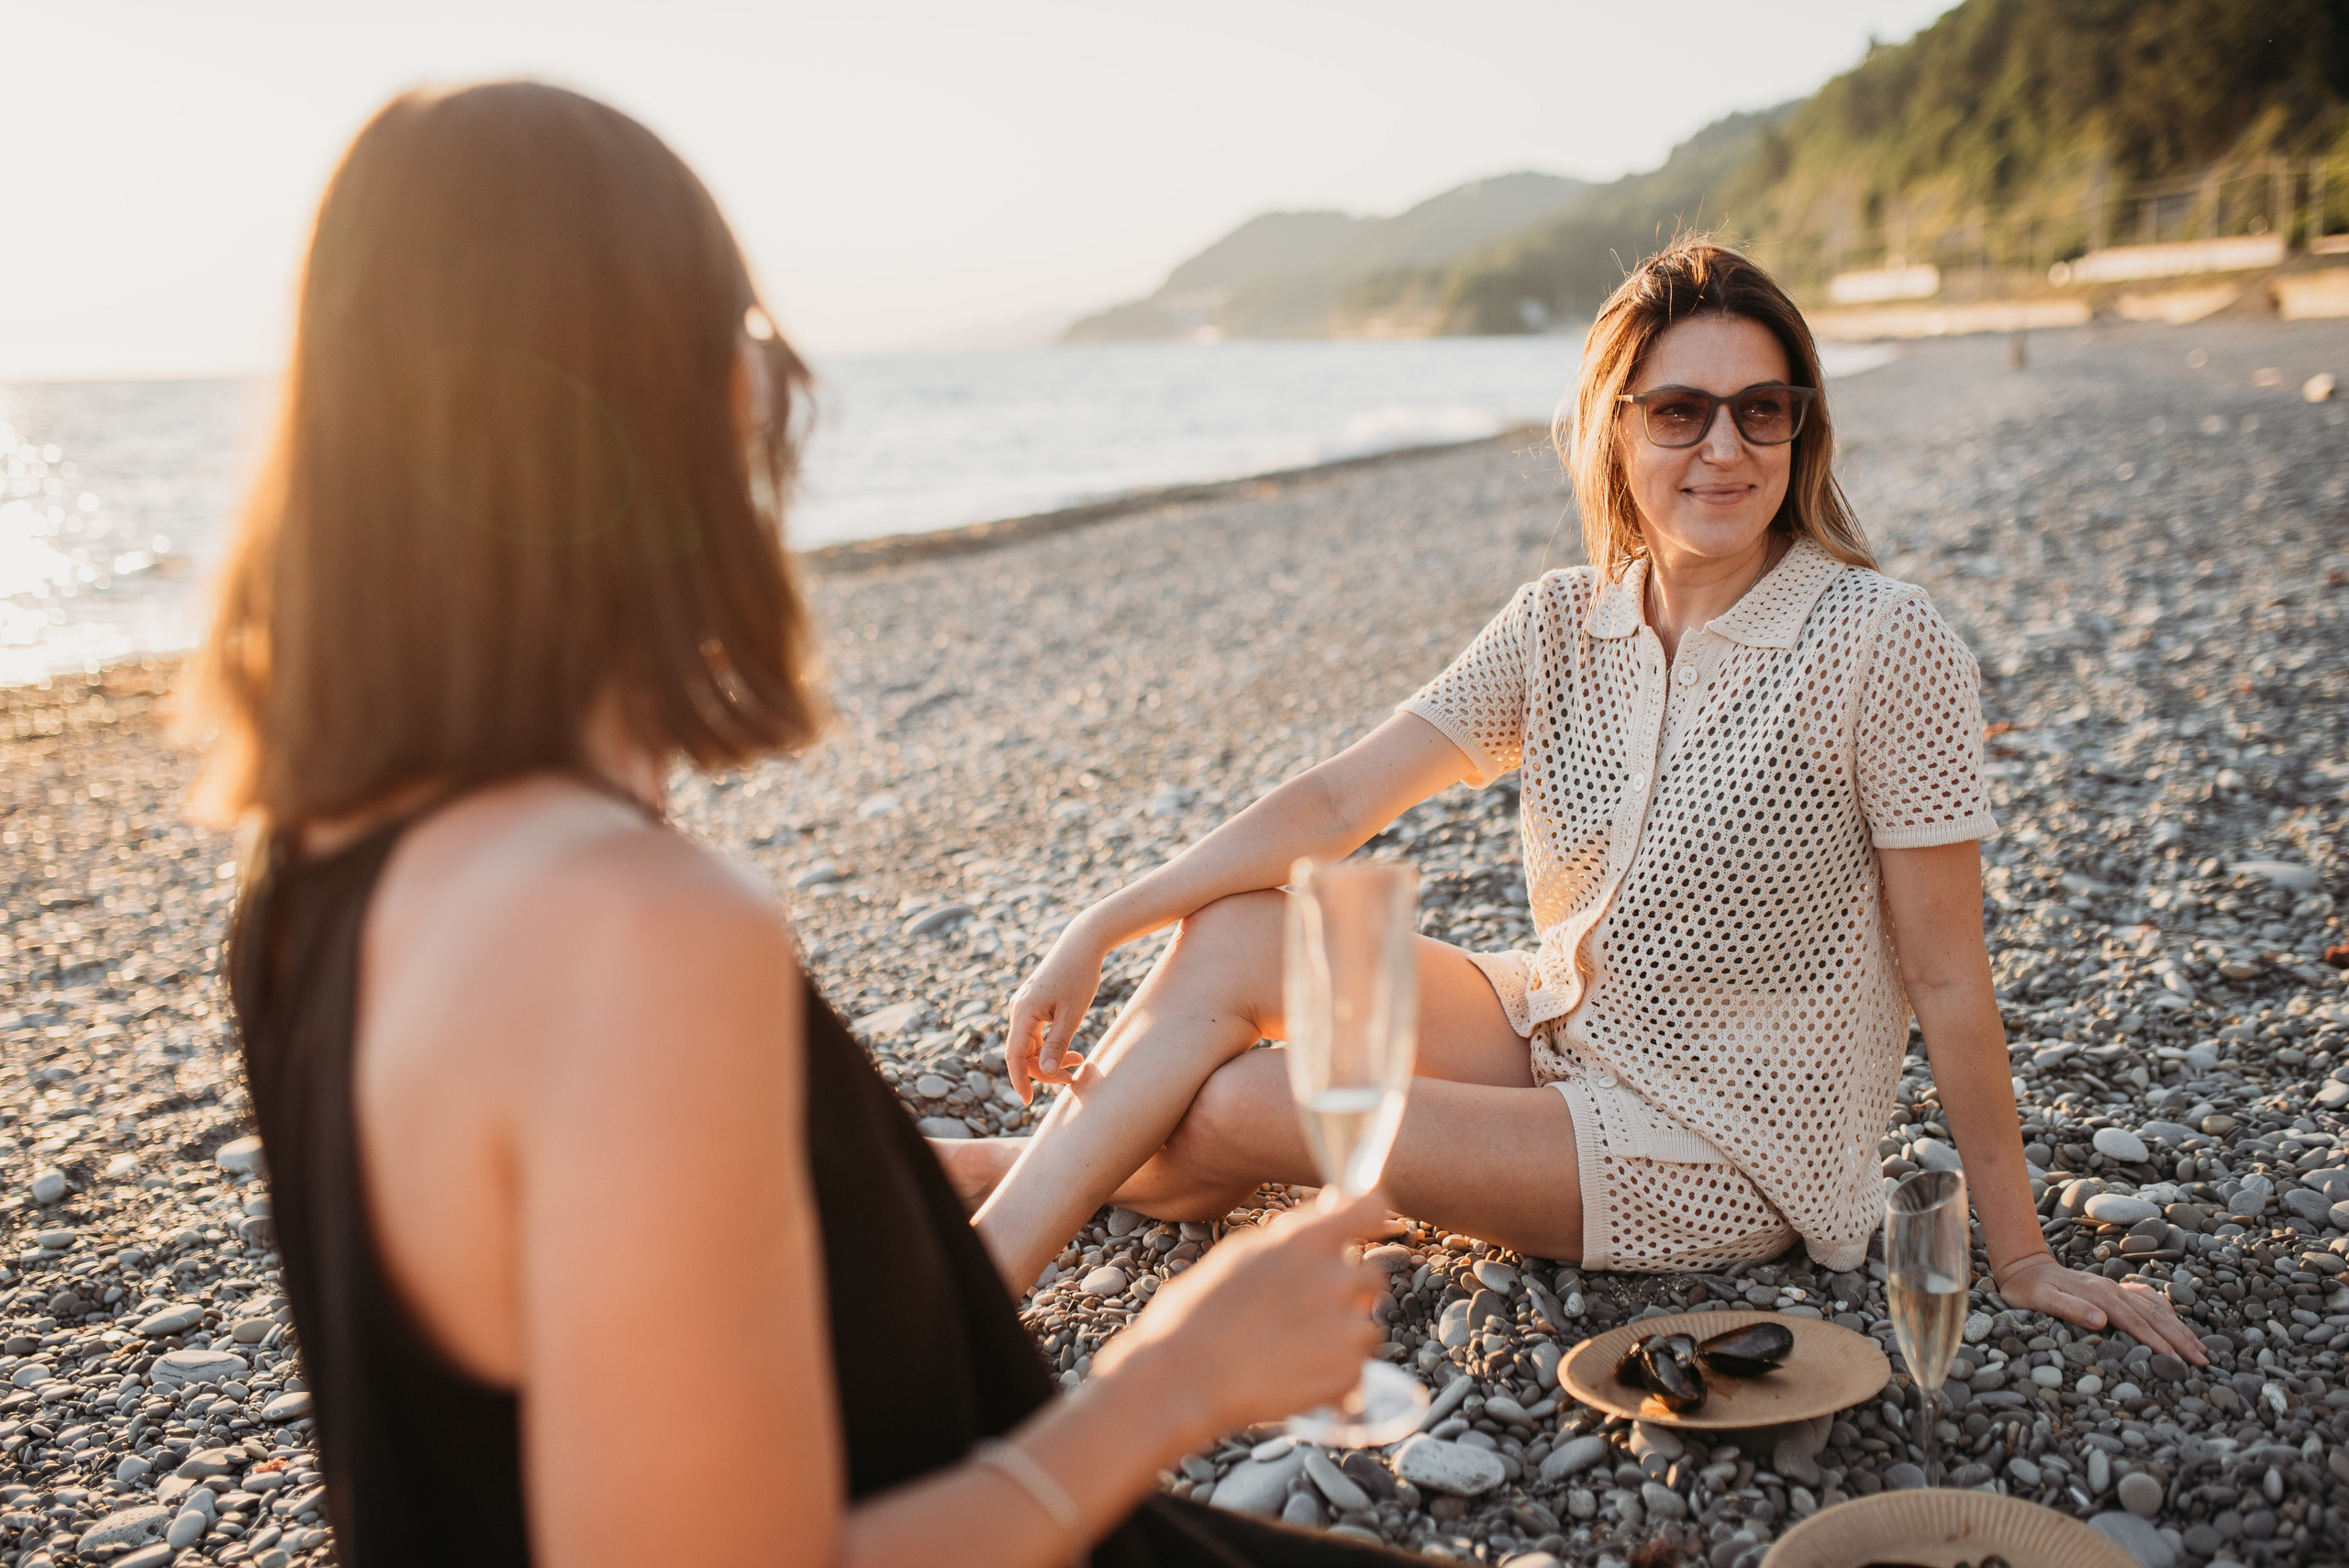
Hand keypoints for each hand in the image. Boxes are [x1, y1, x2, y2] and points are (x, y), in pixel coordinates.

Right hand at [1004, 925, 1106, 1103]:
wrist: (1082, 943)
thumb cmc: (1079, 976)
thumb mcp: (1073, 1014)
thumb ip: (1058, 1044)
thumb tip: (1045, 1071)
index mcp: (1023, 1012)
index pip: (1013, 1055)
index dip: (1019, 1080)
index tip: (1028, 1102)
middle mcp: (1018, 1009)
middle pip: (1022, 1053)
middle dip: (1044, 1070)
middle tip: (1073, 1079)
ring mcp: (1024, 1006)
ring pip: (1030, 1044)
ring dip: (1050, 1058)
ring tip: (1079, 1063)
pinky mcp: (1033, 1004)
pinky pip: (1035, 1033)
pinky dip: (1050, 1045)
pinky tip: (1071, 1051)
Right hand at [1097, 1188, 1389, 1437]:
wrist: (1184, 1380)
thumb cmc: (1196, 1314)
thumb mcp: (1240, 1255)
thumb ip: (1293, 1235)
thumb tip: (1332, 1209)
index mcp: (1306, 1241)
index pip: (1371, 1207)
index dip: (1370, 1217)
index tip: (1364, 1227)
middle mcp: (1335, 1279)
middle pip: (1372, 1275)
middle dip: (1347, 1290)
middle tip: (1304, 1310)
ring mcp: (1345, 1329)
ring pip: (1366, 1325)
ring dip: (1341, 1335)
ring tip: (1291, 1349)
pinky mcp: (1347, 1374)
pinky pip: (1356, 1368)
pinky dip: (1334, 1375)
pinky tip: (1293, 1374)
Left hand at [1994, 1253, 2208, 1365]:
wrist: (2024, 1266)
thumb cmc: (2028, 1290)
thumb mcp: (2041, 1300)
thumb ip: (2070, 1309)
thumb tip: (2102, 1321)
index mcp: (2099, 1296)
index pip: (2136, 1324)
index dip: (2158, 1344)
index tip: (2178, 1362)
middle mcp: (2112, 1290)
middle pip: (2153, 1317)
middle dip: (2180, 1339)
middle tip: (2204, 1362)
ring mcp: (2115, 1288)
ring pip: (2155, 1309)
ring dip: (2179, 1328)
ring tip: (2200, 1347)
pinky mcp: (2113, 1289)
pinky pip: (2146, 1299)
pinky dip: (2164, 1310)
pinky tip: (2175, 1320)